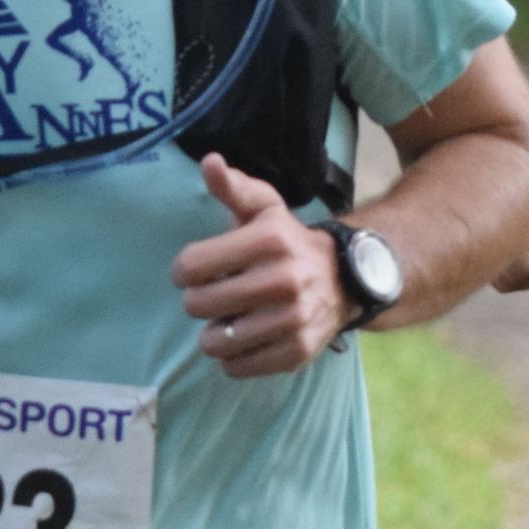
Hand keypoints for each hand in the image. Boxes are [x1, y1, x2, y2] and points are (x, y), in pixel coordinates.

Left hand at [169, 154, 348, 379]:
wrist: (345, 280)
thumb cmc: (287, 242)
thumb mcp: (264, 209)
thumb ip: (233, 188)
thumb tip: (209, 162)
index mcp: (268, 240)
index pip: (190, 266)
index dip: (183, 270)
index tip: (194, 270)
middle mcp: (283, 280)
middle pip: (197, 305)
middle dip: (197, 301)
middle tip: (212, 295)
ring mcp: (293, 320)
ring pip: (214, 342)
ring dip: (213, 332)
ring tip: (228, 319)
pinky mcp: (297, 352)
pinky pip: (237, 367)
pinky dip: (232, 357)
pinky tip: (245, 337)